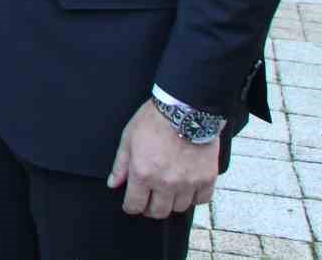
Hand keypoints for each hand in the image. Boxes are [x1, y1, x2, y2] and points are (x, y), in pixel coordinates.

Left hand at [107, 99, 217, 217]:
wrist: (186, 109)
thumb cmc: (154, 120)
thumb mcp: (128, 138)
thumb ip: (121, 165)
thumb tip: (113, 183)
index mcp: (143, 173)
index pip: (135, 205)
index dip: (131, 206)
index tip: (132, 204)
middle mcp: (166, 183)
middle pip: (158, 212)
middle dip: (150, 208)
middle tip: (149, 199)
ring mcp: (188, 183)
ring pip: (179, 208)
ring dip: (171, 202)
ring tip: (168, 191)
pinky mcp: (207, 178)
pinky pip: (201, 200)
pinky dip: (194, 197)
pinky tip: (187, 188)